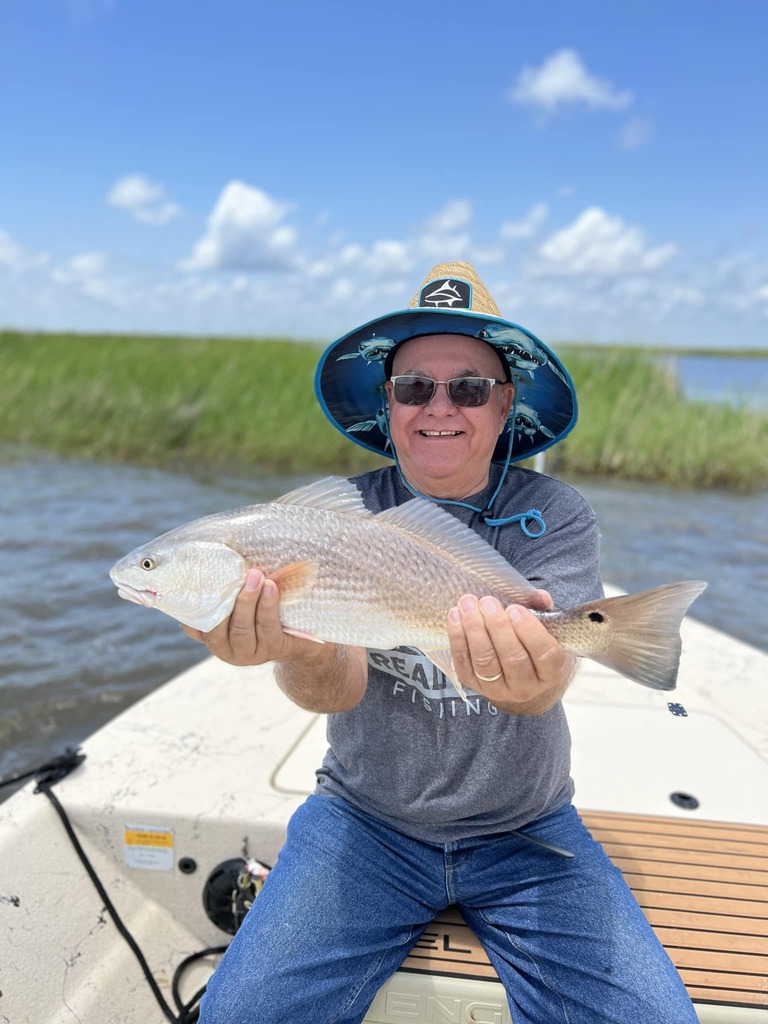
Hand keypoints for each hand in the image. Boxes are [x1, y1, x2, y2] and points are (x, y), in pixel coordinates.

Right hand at [182, 568, 324, 666]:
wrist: (303, 633)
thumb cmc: (264, 605)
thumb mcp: (242, 596)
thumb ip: (227, 582)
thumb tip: (218, 543)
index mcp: (211, 634)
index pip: (193, 623)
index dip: (190, 606)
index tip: (195, 579)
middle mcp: (224, 648)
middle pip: (215, 627)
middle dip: (226, 598)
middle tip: (240, 572)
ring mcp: (247, 652)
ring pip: (241, 628)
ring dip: (248, 600)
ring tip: (256, 575)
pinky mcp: (271, 650)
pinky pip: (266, 628)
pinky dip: (267, 606)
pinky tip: (271, 588)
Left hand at [447, 591, 572, 712]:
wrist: (517, 675)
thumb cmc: (532, 646)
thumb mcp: (545, 630)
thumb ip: (543, 611)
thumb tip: (540, 596)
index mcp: (550, 673)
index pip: (545, 654)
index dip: (529, 631)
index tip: (515, 609)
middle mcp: (525, 687)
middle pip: (512, 658)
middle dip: (497, 626)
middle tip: (488, 602)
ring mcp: (498, 690)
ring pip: (485, 661)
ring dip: (474, 630)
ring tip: (468, 605)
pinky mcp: (473, 685)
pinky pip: (463, 663)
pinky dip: (458, 638)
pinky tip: (455, 616)